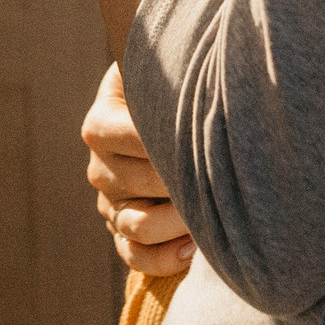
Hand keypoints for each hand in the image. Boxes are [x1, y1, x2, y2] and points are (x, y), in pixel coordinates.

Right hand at [82, 63, 193, 276]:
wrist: (163, 114)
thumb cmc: (170, 86)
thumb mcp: (159, 68)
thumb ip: (168, 69)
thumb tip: (200, 64)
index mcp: (100, 124)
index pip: (137, 138)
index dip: (176, 143)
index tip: (211, 141)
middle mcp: (99, 167)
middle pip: (144, 184)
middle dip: (189, 183)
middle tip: (226, 177)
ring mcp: (108, 204)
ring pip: (139, 227)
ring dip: (182, 223)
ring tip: (214, 212)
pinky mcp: (120, 232)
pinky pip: (135, 257)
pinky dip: (165, 259)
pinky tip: (195, 248)